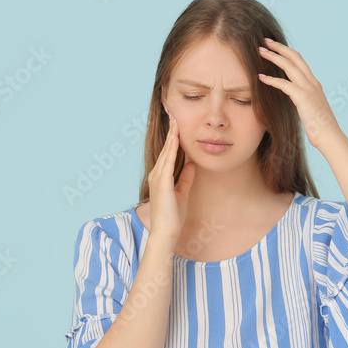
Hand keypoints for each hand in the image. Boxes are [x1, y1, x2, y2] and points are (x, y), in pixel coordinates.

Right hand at [147, 110, 195, 240]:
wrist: (166, 232)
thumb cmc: (172, 216)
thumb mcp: (182, 193)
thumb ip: (185, 178)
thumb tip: (192, 164)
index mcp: (161, 177)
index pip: (168, 153)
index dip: (173, 139)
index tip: (177, 125)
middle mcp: (156, 174)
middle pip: (166, 149)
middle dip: (171, 132)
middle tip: (174, 115)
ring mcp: (158, 178)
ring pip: (166, 152)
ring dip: (171, 136)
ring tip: (176, 121)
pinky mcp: (163, 183)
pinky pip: (168, 162)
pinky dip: (172, 149)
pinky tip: (176, 139)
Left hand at [257, 37, 341, 149]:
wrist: (330, 137)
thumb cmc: (319, 128)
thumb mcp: (310, 109)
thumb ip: (303, 101)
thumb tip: (295, 100)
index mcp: (314, 84)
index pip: (300, 62)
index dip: (287, 52)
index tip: (275, 47)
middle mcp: (312, 82)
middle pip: (295, 58)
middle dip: (279, 47)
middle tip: (265, 41)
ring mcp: (308, 88)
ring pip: (289, 66)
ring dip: (273, 57)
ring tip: (260, 52)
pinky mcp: (303, 97)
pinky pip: (283, 84)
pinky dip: (271, 79)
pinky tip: (260, 77)